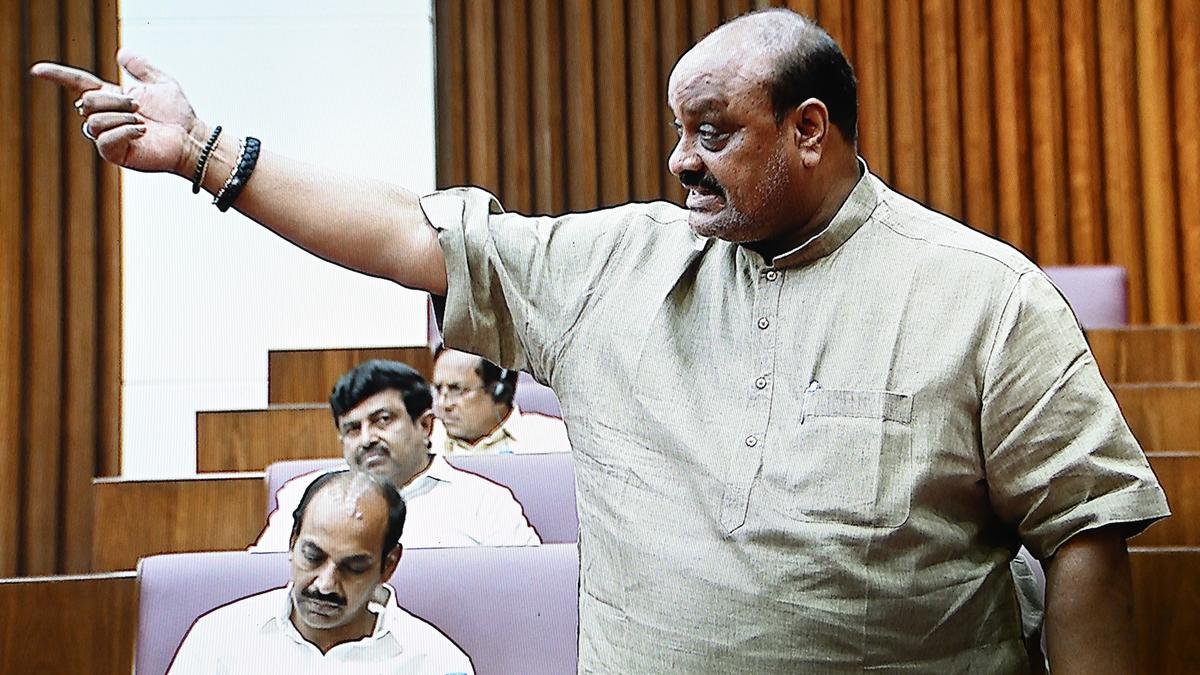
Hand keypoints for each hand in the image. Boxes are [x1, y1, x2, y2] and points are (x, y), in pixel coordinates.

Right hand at [30, 49, 203, 175]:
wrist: (191, 138)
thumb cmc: (179, 115)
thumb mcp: (161, 82)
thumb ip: (141, 67)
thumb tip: (121, 52)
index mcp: (112, 99)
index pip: (79, 84)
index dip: (58, 76)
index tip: (37, 70)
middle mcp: (106, 118)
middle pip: (87, 101)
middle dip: (115, 100)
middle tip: (139, 107)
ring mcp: (108, 137)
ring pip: (94, 121)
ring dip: (122, 117)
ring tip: (143, 123)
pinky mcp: (115, 154)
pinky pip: (104, 139)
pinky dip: (125, 132)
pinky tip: (142, 132)